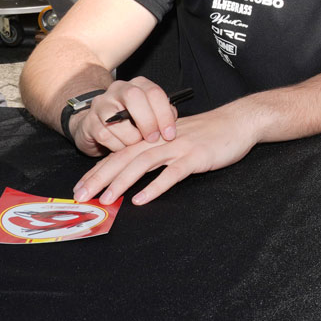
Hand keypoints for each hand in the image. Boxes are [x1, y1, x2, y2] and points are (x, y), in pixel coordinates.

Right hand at [67, 76, 178, 156]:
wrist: (98, 126)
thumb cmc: (131, 122)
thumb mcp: (150, 115)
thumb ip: (163, 114)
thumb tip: (173, 121)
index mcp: (138, 85)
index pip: (154, 92)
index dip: (164, 114)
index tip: (170, 134)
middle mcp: (118, 89)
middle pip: (134, 96)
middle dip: (147, 121)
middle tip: (153, 139)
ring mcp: (101, 104)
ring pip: (118, 119)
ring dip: (131, 138)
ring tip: (135, 144)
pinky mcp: (89, 121)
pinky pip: (105, 135)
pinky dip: (117, 146)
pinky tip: (121, 147)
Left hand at [72, 105, 256, 205]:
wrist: (239, 122)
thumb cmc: (210, 134)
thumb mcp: (178, 139)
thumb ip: (158, 153)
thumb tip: (134, 173)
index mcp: (155, 136)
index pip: (120, 152)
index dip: (98, 170)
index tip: (80, 187)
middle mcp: (162, 139)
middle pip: (125, 157)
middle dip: (100, 177)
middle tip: (82, 197)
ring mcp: (179, 146)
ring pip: (143, 163)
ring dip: (122, 182)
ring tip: (106, 199)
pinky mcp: (196, 156)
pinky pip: (172, 172)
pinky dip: (155, 186)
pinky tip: (141, 199)